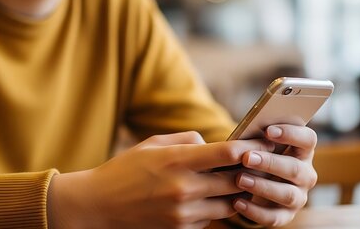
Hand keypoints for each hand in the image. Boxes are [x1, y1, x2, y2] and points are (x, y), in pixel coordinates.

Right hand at [47, 131, 273, 228]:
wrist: (97, 207)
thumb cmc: (124, 170)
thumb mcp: (153, 144)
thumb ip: (187, 140)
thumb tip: (213, 144)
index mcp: (177, 161)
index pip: (227, 154)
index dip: (250, 148)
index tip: (263, 143)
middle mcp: (184, 188)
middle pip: (236, 180)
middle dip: (250, 171)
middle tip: (260, 163)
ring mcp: (184, 213)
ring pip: (229, 204)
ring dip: (236, 193)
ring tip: (237, 181)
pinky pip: (211, 219)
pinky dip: (215, 208)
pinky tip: (208, 198)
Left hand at [232, 124, 317, 226]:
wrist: (256, 181)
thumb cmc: (258, 154)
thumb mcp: (260, 144)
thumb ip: (259, 138)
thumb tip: (246, 135)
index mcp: (303, 151)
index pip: (308, 139)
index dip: (291, 134)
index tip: (268, 131)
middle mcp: (306, 175)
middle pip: (295, 168)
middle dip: (270, 163)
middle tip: (247, 158)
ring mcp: (299, 197)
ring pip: (287, 194)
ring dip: (263, 187)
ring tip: (240, 179)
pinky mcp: (287, 215)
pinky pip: (274, 217)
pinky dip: (255, 211)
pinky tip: (237, 202)